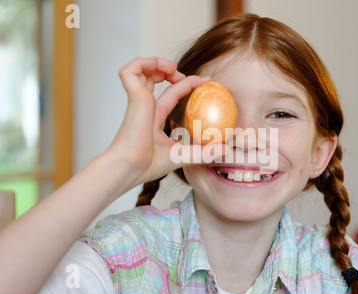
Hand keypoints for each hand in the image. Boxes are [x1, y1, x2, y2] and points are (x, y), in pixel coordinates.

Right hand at [107, 57, 226, 186]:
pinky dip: (143, 62)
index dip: (187, 85)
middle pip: (155, 79)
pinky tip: (162, 68)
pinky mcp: (132, 96)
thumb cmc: (150, 165)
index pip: (171, 95)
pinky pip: (130, 71)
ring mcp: (138, 100)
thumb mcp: (185, 155)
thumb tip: (228, 150)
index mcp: (155, 118)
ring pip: (141, 70)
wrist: (132, 167)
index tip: (206, 82)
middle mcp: (145, 106)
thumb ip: (205, 152)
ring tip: (173, 67)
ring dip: (157, 62)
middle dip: (170, 70)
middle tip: (186, 73)